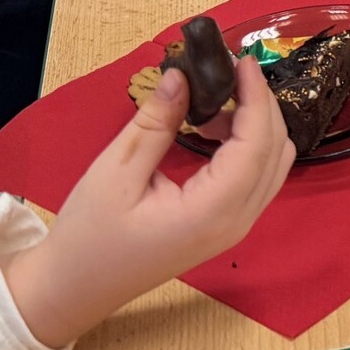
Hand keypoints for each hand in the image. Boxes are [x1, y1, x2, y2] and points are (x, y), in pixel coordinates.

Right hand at [0, 59, 294, 349]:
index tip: (242, 60)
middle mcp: (237, 222)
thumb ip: (156, 122)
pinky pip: (255, 179)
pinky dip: (246, 147)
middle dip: (260, 105)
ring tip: (213, 98)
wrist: (73, 289)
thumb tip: (182, 75)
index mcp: (213, 211)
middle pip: (275, 151)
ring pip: (272, 165)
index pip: (256, 143)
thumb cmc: (88, 235)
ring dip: (255, 126)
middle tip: (229, 71)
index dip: (256, 97)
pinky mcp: (225, 227)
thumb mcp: (116, 172)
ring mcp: (235, 228)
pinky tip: (210, 128)